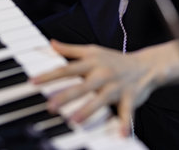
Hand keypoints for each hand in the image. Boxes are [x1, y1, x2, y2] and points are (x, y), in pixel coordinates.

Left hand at [31, 39, 178, 135]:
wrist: (146, 65)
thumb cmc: (114, 59)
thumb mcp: (92, 50)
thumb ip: (70, 49)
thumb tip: (51, 43)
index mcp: (90, 63)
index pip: (66, 69)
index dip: (49, 75)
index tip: (33, 82)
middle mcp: (101, 74)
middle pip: (81, 86)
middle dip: (65, 96)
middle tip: (50, 106)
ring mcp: (115, 87)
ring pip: (100, 100)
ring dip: (88, 110)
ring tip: (74, 121)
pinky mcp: (130, 98)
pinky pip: (127, 112)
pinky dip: (125, 123)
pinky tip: (122, 135)